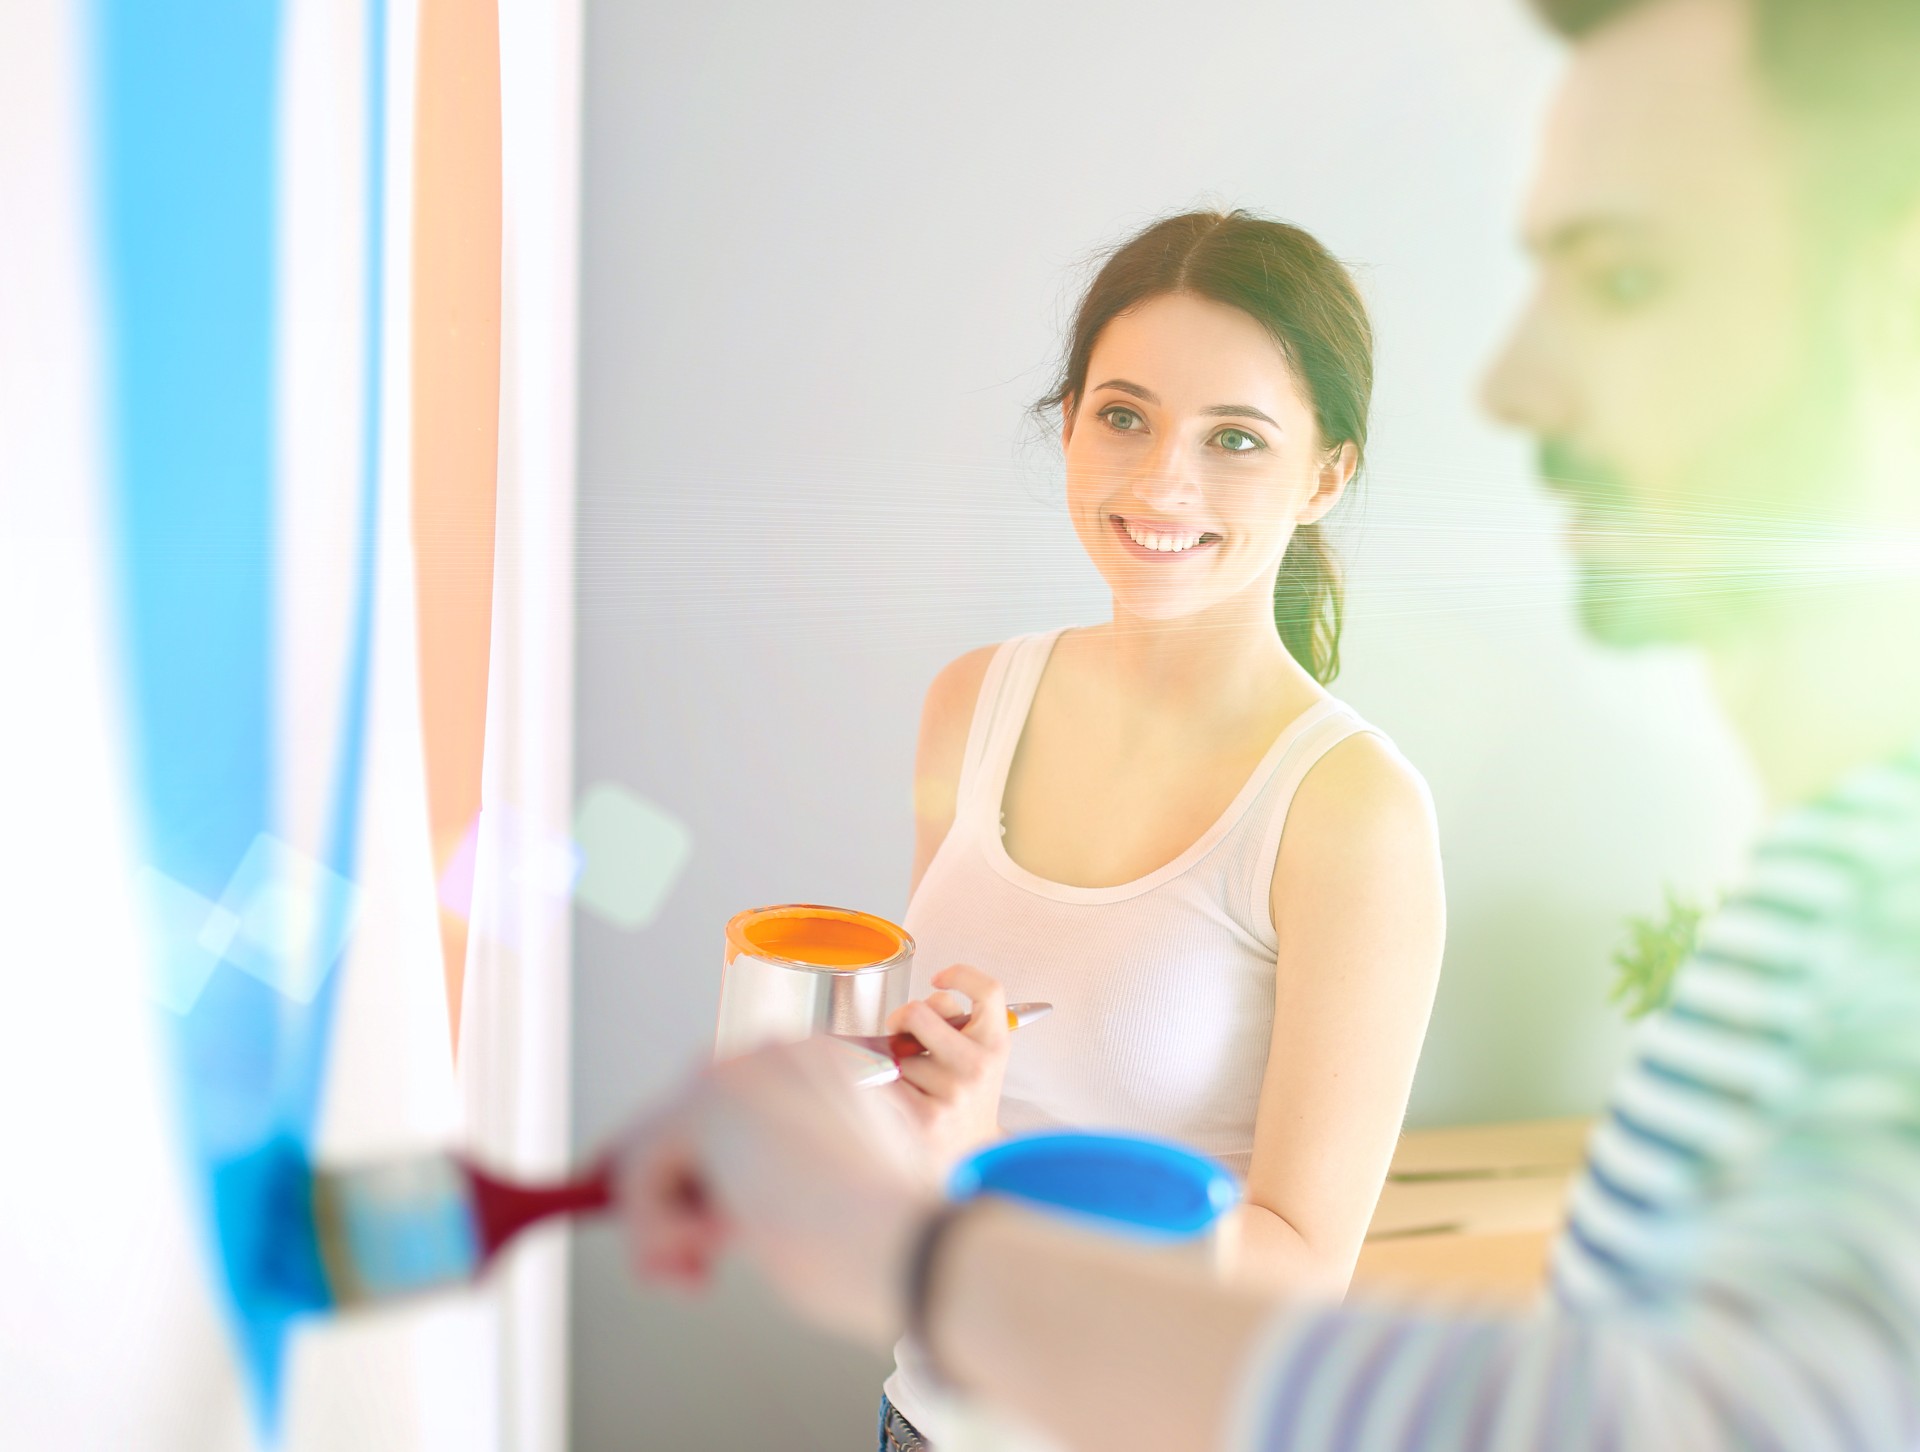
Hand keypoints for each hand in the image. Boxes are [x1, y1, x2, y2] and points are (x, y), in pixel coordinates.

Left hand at [614, 1038, 939, 1346]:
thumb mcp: (840, 1187)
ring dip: (661, 1221)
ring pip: (652, 1147)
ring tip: (700, 1270)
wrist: (911, 1245)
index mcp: (821, 1063)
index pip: (727, 1107)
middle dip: (669, 1196)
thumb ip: (783, 1174)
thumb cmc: (892, 1235)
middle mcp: (777, 1051)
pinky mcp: (707, 1105)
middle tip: (691, 1263)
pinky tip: (701, 1264)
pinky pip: (638, 1171)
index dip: (695, 1170)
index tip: (690, 1226)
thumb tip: (708, 1208)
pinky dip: (653, 1230)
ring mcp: (741, 1071)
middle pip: (678, 1117)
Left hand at [887, 964, 1010, 1168]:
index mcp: (996, 1042)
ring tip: (914, 1085)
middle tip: (899, 1033)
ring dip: (896, 1065)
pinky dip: (882, 1084)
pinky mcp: (926, 1117)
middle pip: (918, 1012)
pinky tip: (900, 1096)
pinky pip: (884, 1081)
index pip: (989, 990)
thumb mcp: (979, 1056)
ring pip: (897, 1054)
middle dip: (900, 1019)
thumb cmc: (967, 1098)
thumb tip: (907, 1014)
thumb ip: (955, 1025)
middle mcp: (978, 1064)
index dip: (961, 974)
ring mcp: (952, 1091)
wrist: (972, 1154)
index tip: (938, 979)